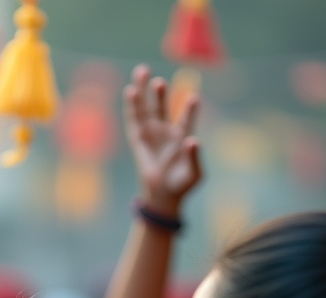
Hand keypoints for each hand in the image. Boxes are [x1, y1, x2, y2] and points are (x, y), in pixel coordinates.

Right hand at [125, 64, 201, 215]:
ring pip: (147, 108)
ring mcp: (152, 134)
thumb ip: (195, 158)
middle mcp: (167, 131)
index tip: (195, 98)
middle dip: (160, 92)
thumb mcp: (194, 174)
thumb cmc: (182, 185)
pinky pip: (134, 121)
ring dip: (144, 91)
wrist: (164, 197)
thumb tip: (194, 140)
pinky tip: (131, 91)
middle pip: (163, 106)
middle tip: (159, 81)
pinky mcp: (139, 141)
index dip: (190, 110)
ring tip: (143, 71)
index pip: (186, 119)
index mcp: (183, 136)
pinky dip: (132, 107)